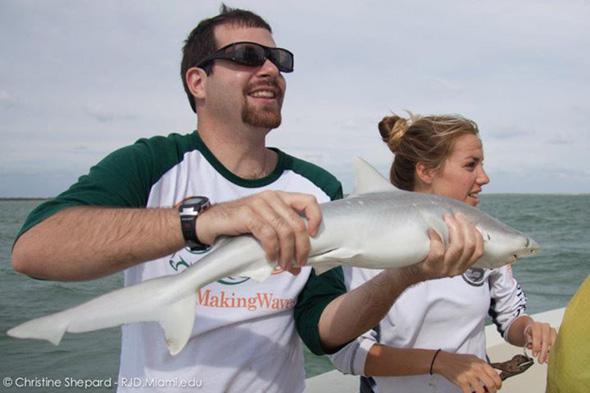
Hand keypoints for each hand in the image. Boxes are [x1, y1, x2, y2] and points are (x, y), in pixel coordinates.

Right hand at [196, 191, 321, 273]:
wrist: (209, 222)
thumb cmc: (238, 227)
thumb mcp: (264, 225)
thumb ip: (281, 234)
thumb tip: (300, 261)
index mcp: (280, 197)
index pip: (308, 201)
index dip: (316, 218)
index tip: (314, 236)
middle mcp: (271, 198)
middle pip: (298, 224)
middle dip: (302, 248)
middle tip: (298, 264)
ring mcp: (259, 204)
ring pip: (284, 232)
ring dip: (287, 254)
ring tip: (285, 266)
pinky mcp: (247, 214)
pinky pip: (268, 235)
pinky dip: (272, 251)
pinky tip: (270, 260)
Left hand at [418, 213, 483, 279]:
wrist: (409, 273)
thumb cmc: (427, 258)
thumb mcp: (446, 253)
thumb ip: (454, 242)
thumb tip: (458, 219)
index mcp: (463, 264)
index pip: (478, 249)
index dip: (475, 233)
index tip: (466, 220)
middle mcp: (456, 268)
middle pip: (469, 245)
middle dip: (464, 226)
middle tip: (454, 215)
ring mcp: (444, 269)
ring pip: (457, 247)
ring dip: (454, 229)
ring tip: (446, 218)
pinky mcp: (431, 267)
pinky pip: (438, 251)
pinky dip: (436, 238)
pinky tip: (431, 230)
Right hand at [433, 351, 501, 392]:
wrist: (444, 361)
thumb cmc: (458, 360)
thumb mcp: (473, 359)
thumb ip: (483, 366)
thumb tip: (493, 375)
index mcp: (480, 363)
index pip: (495, 376)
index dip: (499, 384)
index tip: (498, 387)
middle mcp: (476, 369)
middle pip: (491, 385)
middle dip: (493, 391)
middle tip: (490, 392)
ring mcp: (469, 376)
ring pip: (482, 391)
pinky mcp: (462, 382)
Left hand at [524, 321, 556, 363]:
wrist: (534, 328)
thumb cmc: (530, 333)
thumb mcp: (527, 337)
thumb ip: (529, 342)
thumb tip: (533, 350)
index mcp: (536, 325)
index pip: (537, 336)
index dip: (536, 346)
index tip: (534, 354)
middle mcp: (545, 327)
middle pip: (546, 340)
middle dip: (543, 352)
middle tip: (540, 360)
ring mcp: (552, 330)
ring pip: (552, 343)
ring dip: (549, 353)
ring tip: (545, 360)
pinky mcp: (556, 335)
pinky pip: (556, 345)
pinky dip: (552, 352)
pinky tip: (549, 358)